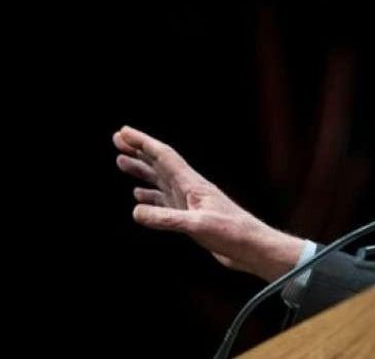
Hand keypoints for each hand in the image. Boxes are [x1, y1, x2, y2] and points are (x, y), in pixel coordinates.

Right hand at [113, 125, 303, 280]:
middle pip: (159, 164)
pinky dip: (150, 196)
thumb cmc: (233, 233)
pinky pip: (165, 201)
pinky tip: (139, 197)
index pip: (164, 157)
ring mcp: (190, 203)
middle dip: (138, 150)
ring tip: (121, 161)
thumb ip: (167, 218)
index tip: (123, 132)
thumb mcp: (198, 226)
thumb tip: (135, 210)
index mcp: (193, 185)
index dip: (143, 143)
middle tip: (117, 139)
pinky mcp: (191, 217)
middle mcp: (190, 189)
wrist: (253, 247)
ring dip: (141, 170)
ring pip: (160, 181)